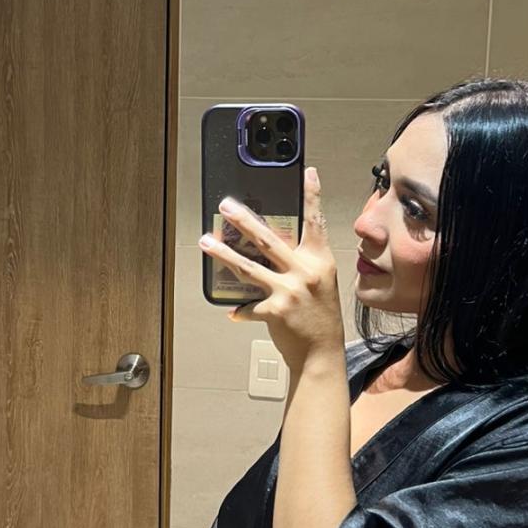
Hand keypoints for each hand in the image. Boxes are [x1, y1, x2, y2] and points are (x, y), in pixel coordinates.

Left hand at [199, 166, 344, 371]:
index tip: (307, 173)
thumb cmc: (321, 318)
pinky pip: (248, 305)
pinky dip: (240, 309)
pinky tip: (233, 311)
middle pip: (267, 239)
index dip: (312, 196)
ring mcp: (289, 291)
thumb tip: (272, 248)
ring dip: (223, 254)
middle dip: (243, 220)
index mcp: (320, 261)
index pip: (315, 222)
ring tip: (205, 242)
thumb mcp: (321, 283)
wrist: (322, 353)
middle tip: (226, 206)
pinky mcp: (274, 310)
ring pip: (248, 266)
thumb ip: (302, 263)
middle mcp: (305, 272)